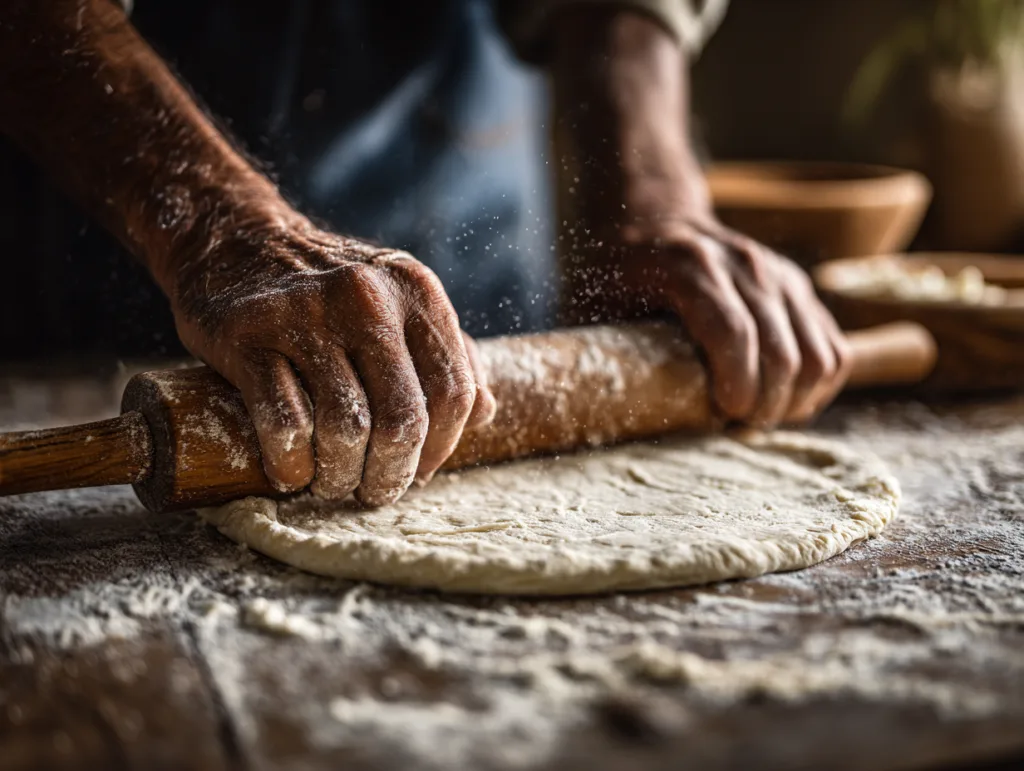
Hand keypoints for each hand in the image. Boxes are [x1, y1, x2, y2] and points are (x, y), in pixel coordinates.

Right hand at [166, 212, 495, 504]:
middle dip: (391, 474)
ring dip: (340, 476)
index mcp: (416, 292)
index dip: (441, 448)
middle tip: (374, 491)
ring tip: (332, 482)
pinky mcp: (248, 335)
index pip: (454, 391)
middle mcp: (368, 297)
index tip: (418, 472)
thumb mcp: (400, 302)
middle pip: (402, 419)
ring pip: (345, 429)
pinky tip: (293, 470)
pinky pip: (285, 424)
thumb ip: (448, 354)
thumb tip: (486, 414)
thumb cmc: (330, 290)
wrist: (235, 239)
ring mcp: (305, 314)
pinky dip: (293, 465)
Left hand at [566, 210, 850, 426]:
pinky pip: (833, 349)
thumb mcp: (593, 301)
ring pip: (820, 355)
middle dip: (764, 407)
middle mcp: (744, 264)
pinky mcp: (799, 288)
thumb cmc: (617, 270)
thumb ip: (601, 349)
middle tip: (734, 427)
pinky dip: (816, 386)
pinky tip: (783, 400)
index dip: (737, 386)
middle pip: (782, 353)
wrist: (652, 214)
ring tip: (757, 416)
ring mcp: (779, 274)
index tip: (723, 418)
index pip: (733, 333)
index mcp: (688, 265)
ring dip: (795, 402)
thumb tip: (603, 415)